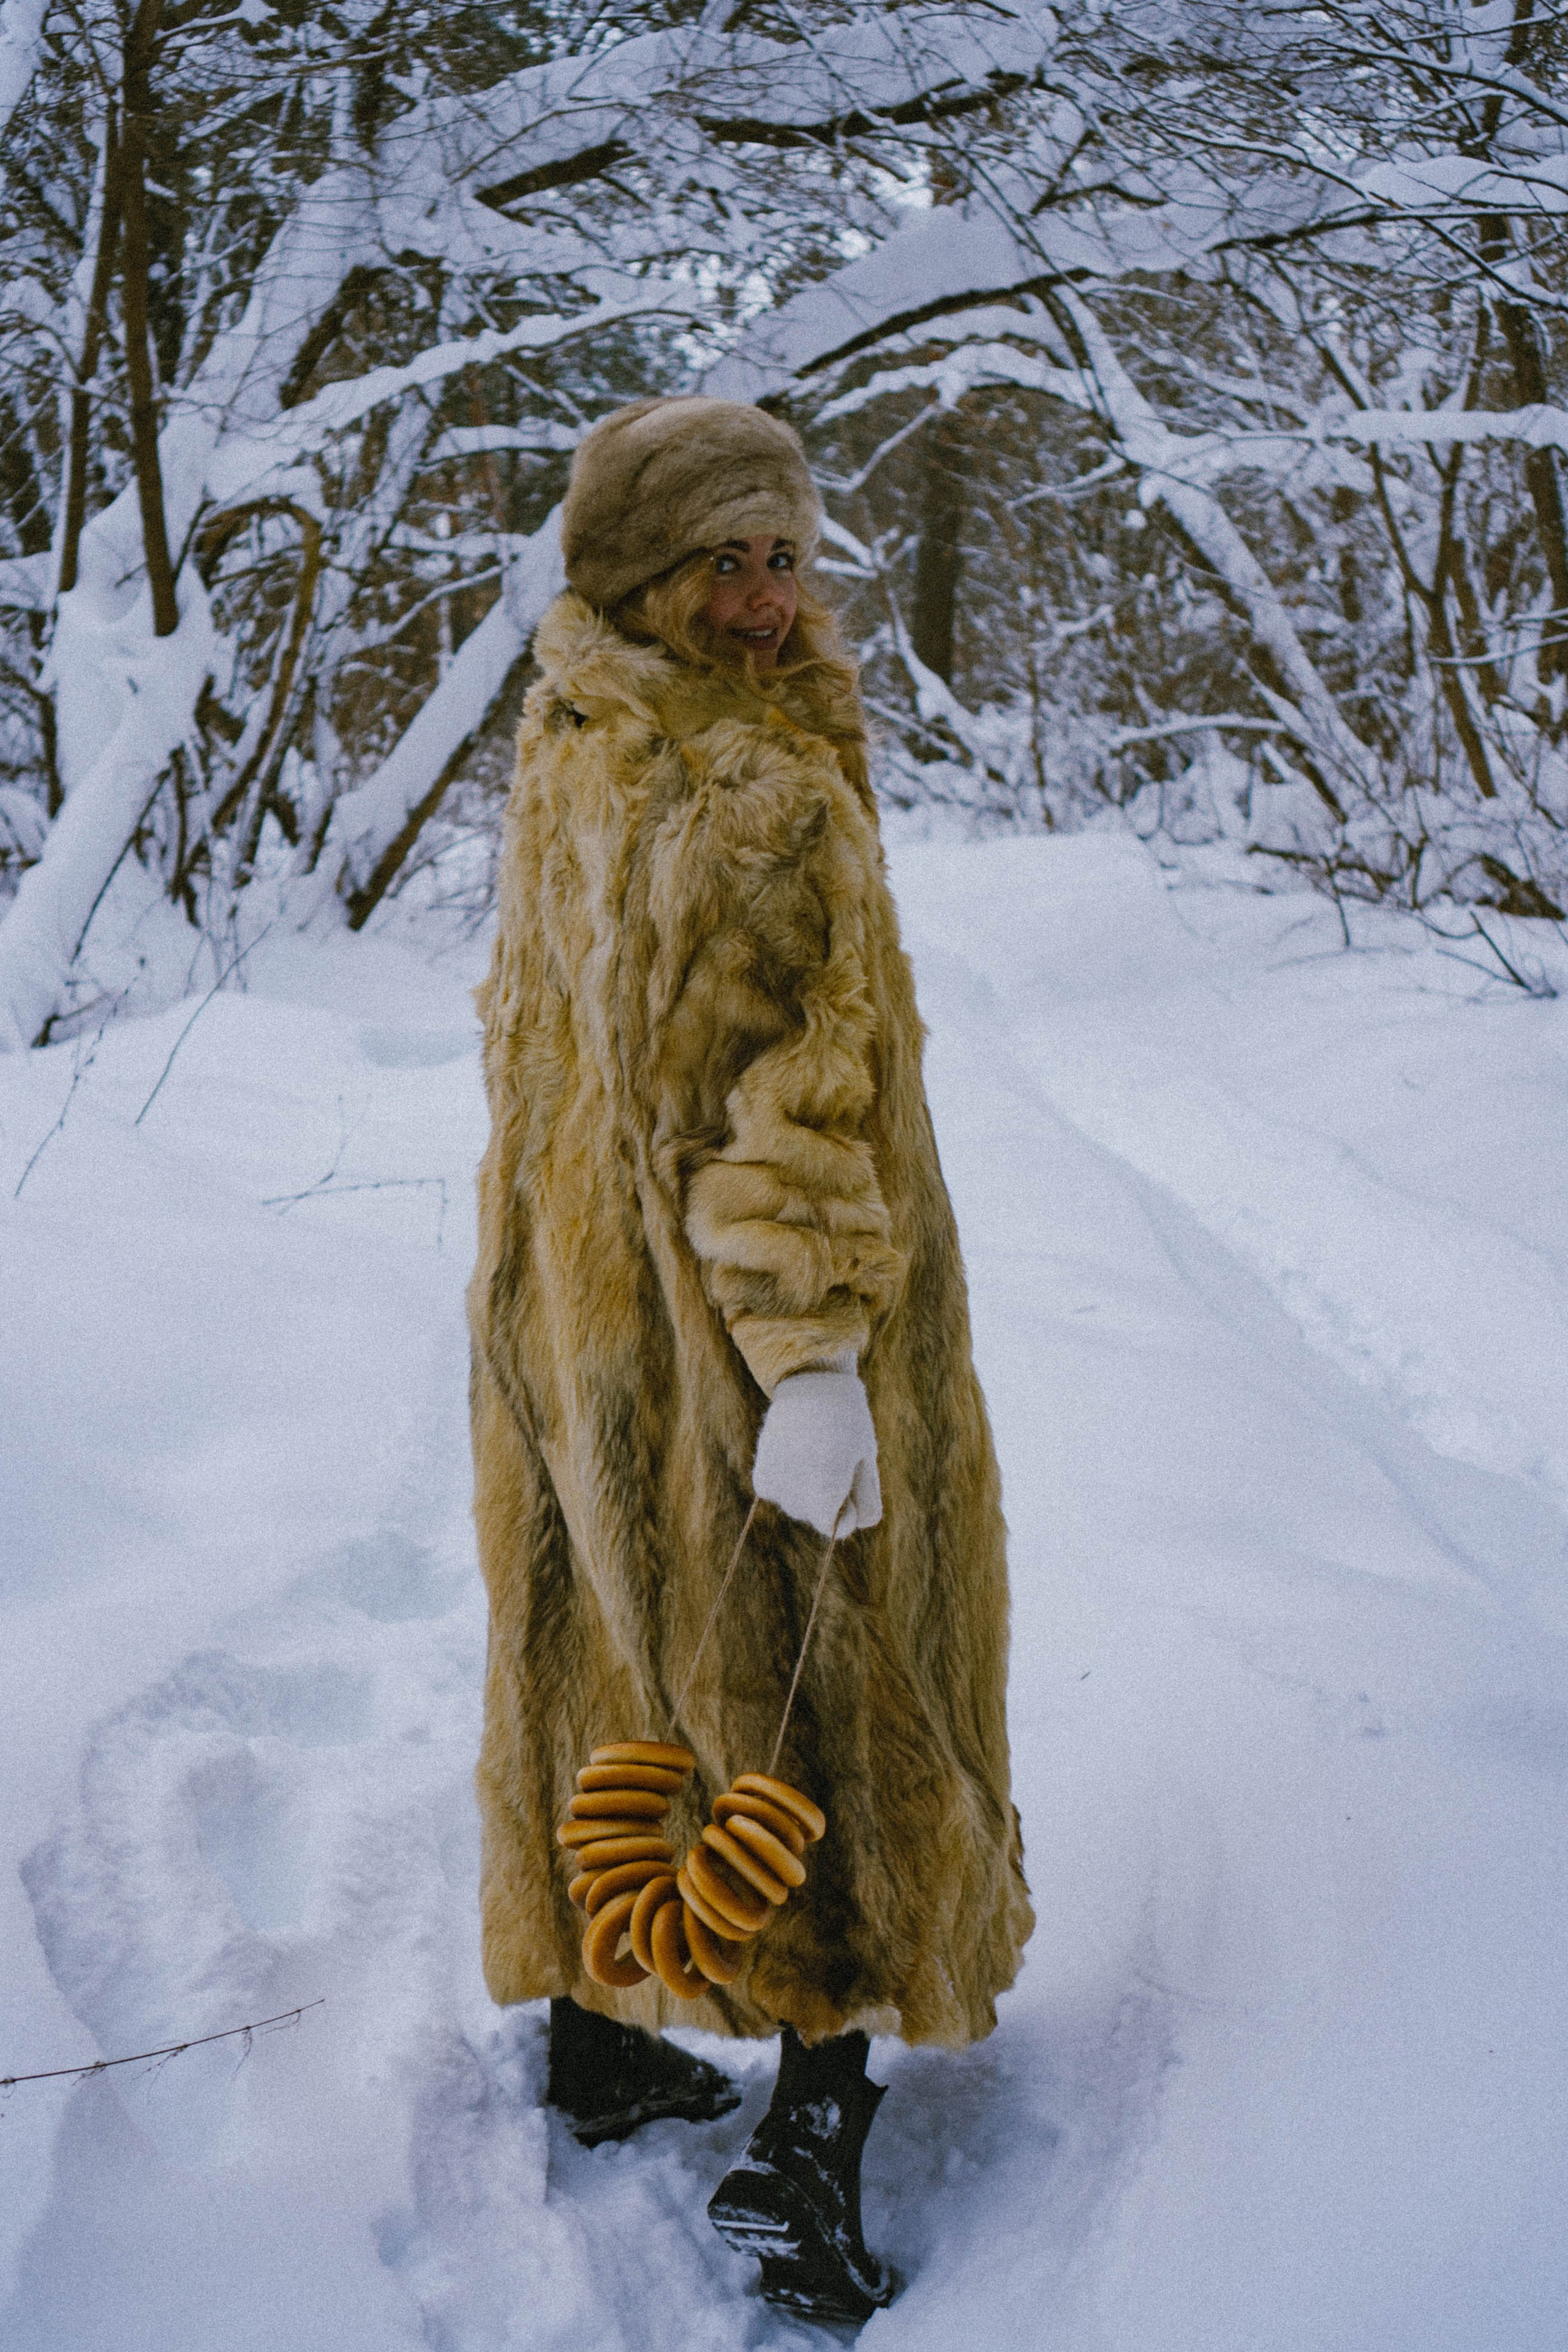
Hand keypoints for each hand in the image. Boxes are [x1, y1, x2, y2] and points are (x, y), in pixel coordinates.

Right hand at [751, 1368, 881, 1538]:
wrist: (811, 1383)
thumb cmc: (849, 1422)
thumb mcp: (867, 1461)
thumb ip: (865, 1501)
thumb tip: (849, 1526)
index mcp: (825, 1497)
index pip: (841, 1527)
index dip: (851, 1504)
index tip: (851, 1472)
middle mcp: (795, 1500)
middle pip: (818, 1515)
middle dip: (829, 1495)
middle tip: (833, 1453)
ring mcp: (775, 1490)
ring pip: (799, 1505)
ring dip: (809, 1486)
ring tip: (814, 1449)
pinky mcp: (762, 1479)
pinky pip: (781, 1492)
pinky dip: (789, 1479)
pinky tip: (795, 1453)